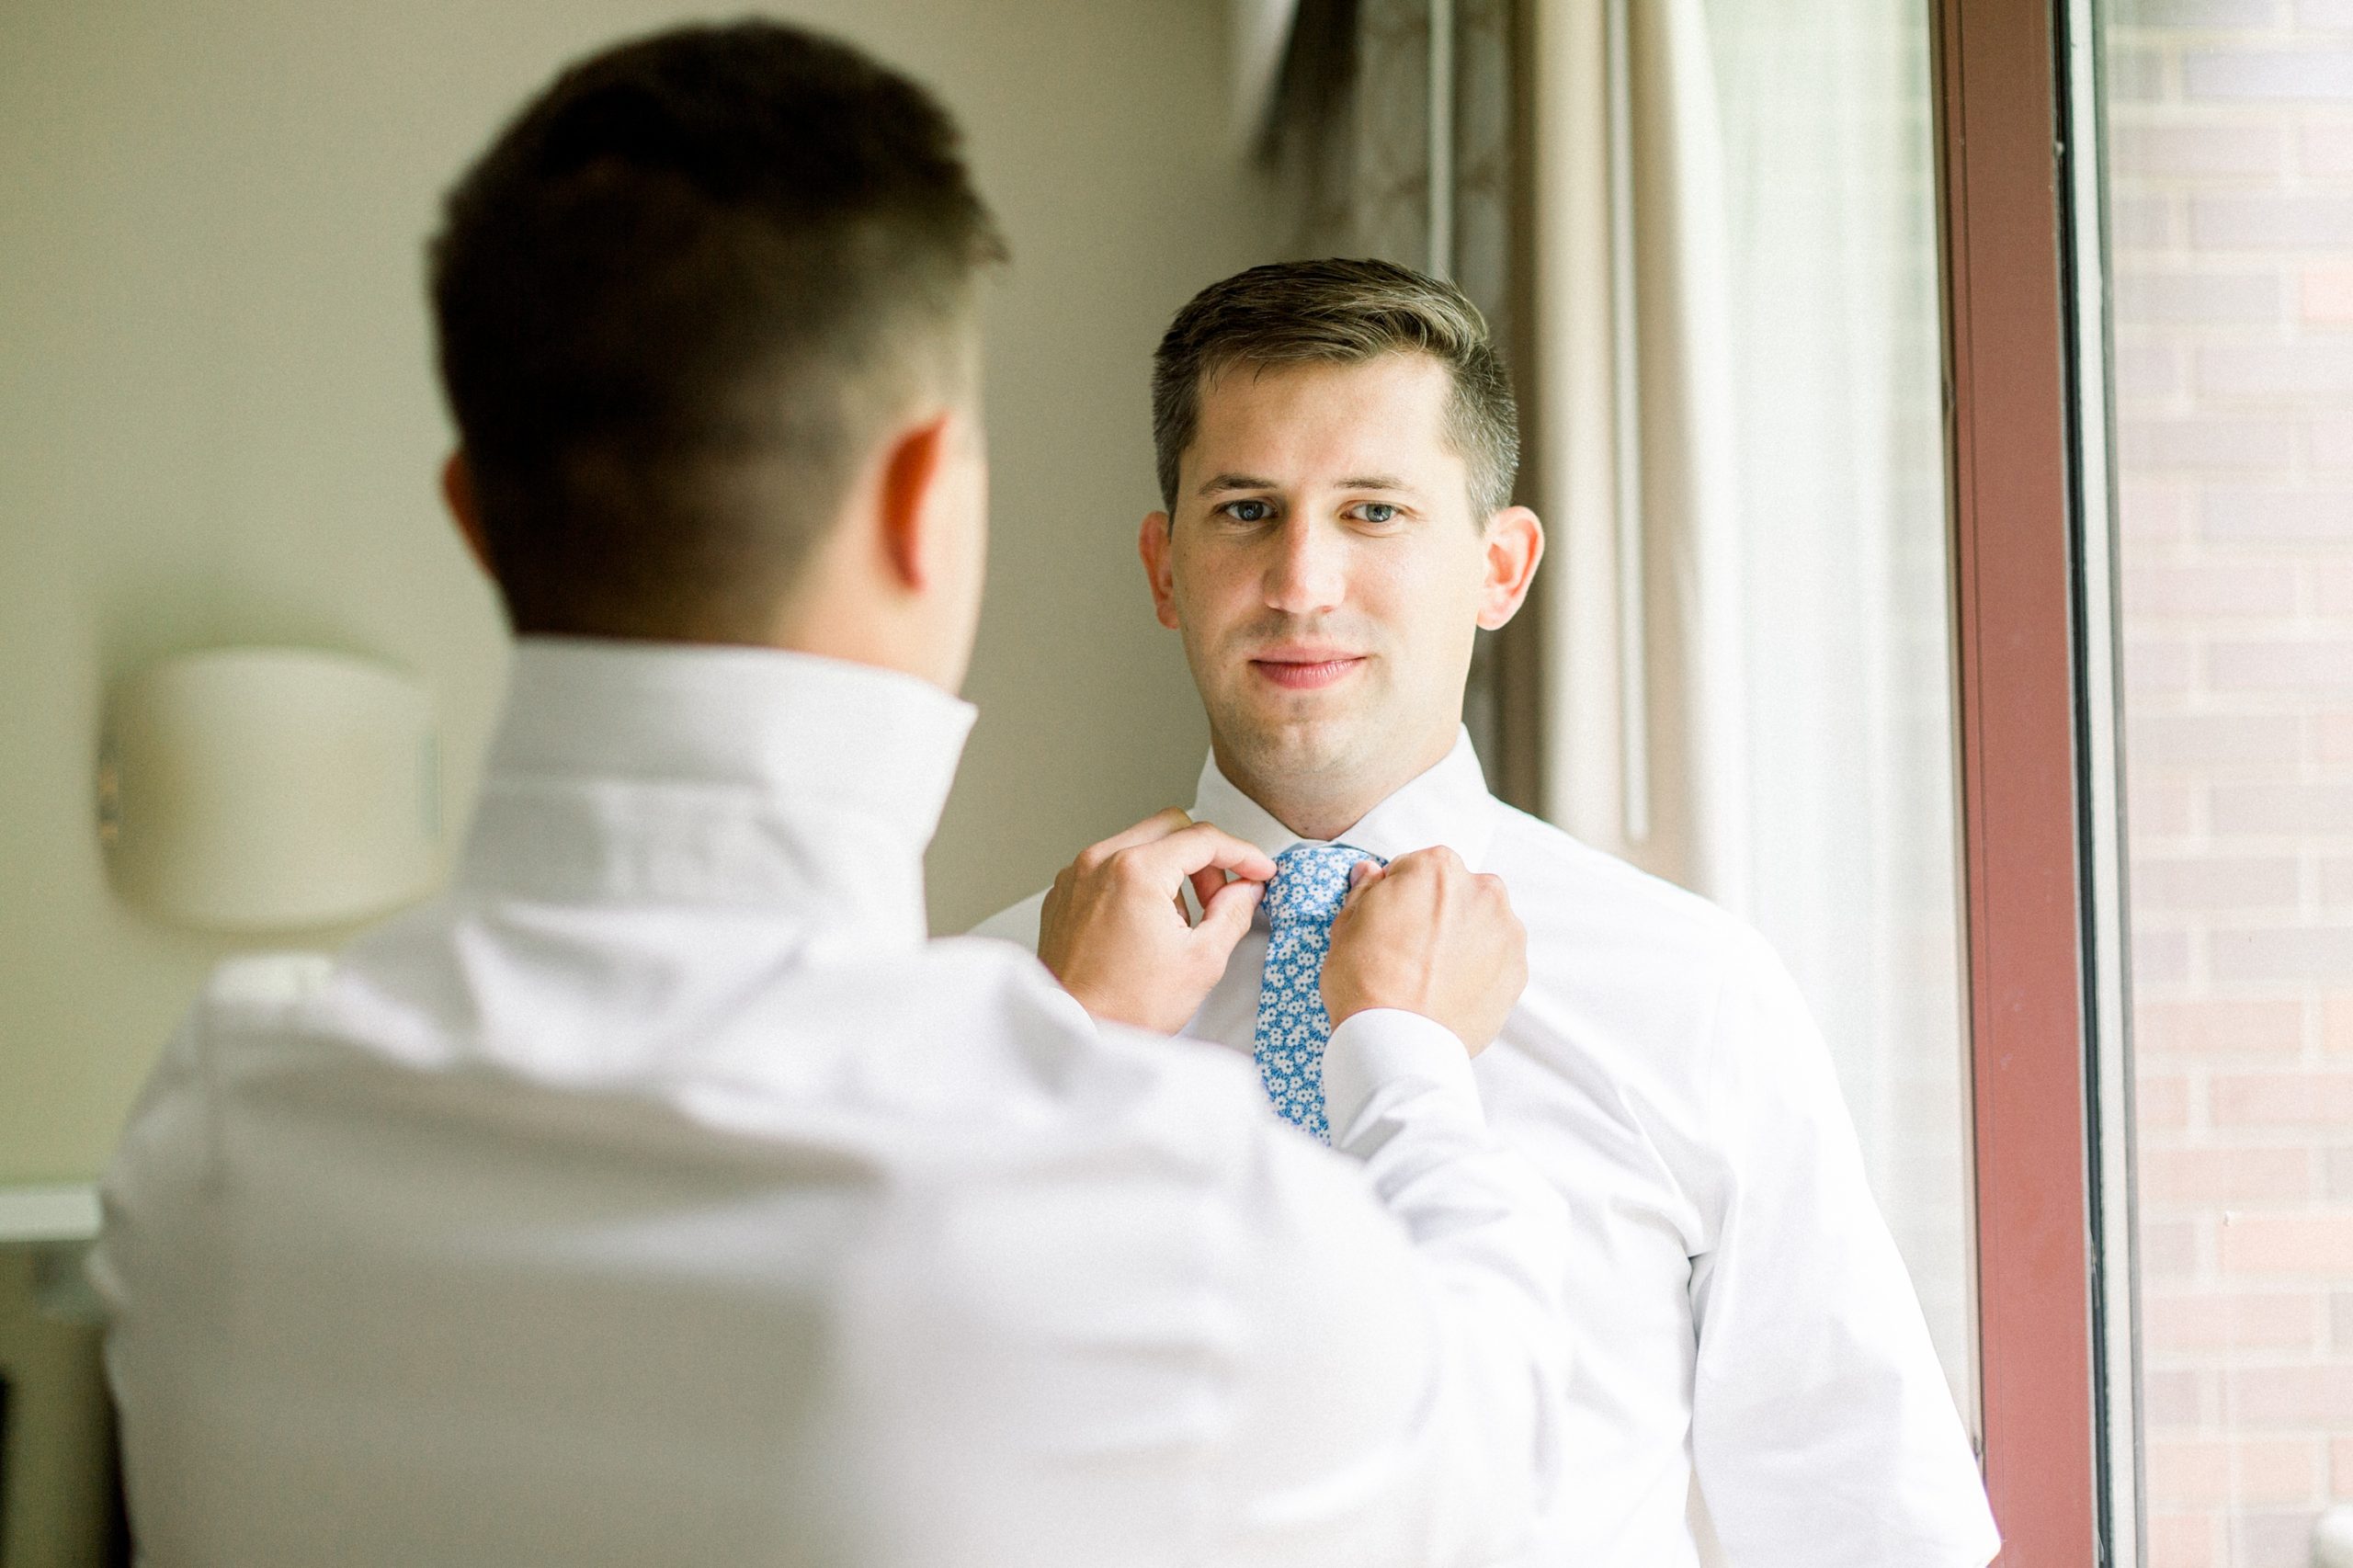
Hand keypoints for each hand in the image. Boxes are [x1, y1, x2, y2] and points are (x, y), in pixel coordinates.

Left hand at [1038, 808, 1276, 1033]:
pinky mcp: (1064, 894)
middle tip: (1219, 896)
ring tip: (1179, 921)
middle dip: (1204, 856)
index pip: (1203, 839)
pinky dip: (1138, 881)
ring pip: (1140, 843)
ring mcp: (1076, 876)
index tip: (1259, 871)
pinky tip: (1148, 924)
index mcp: (1135, 871)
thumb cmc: (1127, 1007)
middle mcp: (1099, 862)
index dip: (1242, 853)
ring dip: (1171, 869)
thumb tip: (1247, 889)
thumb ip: (1233, 913)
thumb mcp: (1202, 961)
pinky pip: (1110, 866)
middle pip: (1171, 827)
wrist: (1075, 1034)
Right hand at [1321, 847, 1526, 1054]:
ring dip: (1464, 939)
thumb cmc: (1366, 981)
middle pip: (1457, 892)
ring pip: (1482, 924)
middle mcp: (1481, 890)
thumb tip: (1369, 873)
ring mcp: (1506, 931)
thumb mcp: (1347, 926)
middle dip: (1439, 912)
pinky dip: (1480, 970)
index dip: (1399, 895)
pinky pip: (1497, 960)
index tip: (1390, 922)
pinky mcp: (1518, 970)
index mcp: (1437, 868)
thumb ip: (1365, 891)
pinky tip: (1452, 991)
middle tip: (1411, 950)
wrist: (1399, 1041)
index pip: (1417, 868)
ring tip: (1433, 975)